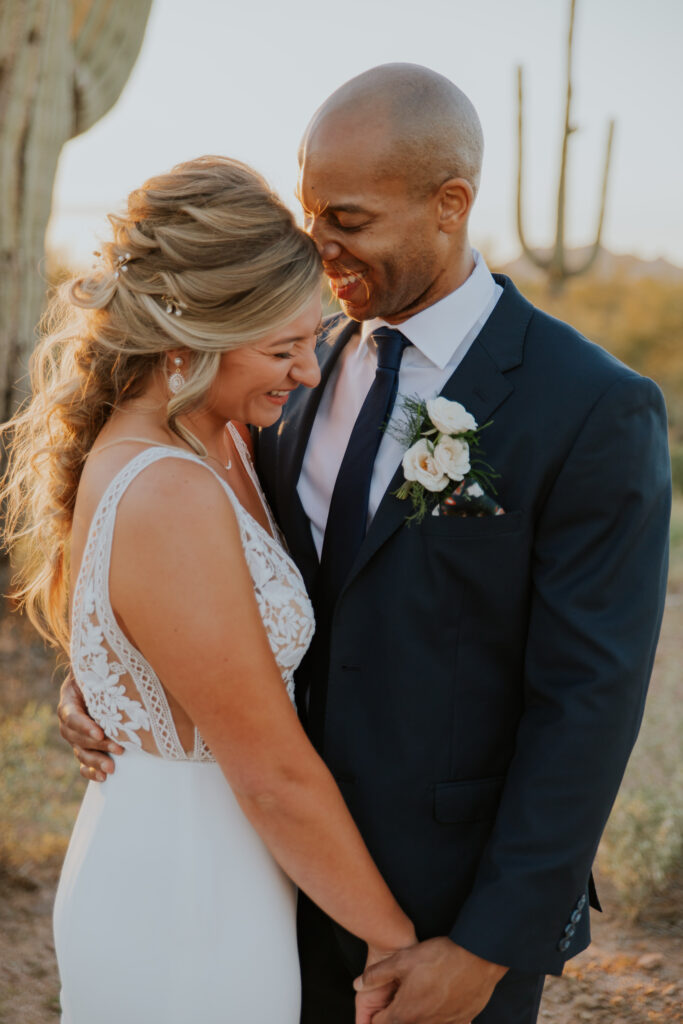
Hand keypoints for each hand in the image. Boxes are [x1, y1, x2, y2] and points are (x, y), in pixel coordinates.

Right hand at [58, 671, 122, 780]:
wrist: (94, 682)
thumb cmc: (98, 674)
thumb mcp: (97, 671)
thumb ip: (104, 674)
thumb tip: (126, 672)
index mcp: (69, 702)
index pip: (72, 716)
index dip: (85, 726)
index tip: (100, 733)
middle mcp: (68, 722)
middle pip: (77, 738)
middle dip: (98, 746)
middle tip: (119, 750)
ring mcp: (74, 737)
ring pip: (80, 752)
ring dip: (96, 761)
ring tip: (112, 768)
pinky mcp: (82, 747)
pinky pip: (82, 763)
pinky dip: (91, 771)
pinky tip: (103, 777)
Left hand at [354, 937, 507, 1023]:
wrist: (477, 957)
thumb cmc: (440, 957)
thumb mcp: (402, 959)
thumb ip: (376, 974)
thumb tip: (358, 984)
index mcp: (405, 1013)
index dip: (375, 1015)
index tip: (378, 1005)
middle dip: (394, 1017)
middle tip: (400, 998)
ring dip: (417, 1016)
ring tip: (421, 995)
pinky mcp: (462, 1021)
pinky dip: (439, 1017)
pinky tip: (440, 1001)